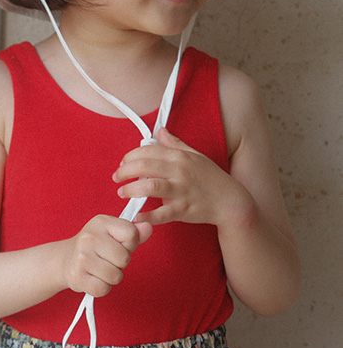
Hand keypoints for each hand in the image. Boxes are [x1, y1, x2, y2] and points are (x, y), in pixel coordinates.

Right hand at [62, 214, 152, 297]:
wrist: (66, 259)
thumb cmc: (95, 246)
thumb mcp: (113, 233)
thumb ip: (133, 232)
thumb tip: (148, 228)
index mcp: (101, 222)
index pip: (131, 234)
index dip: (129, 244)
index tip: (118, 245)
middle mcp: (88, 238)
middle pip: (124, 258)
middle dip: (120, 263)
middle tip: (107, 259)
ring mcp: (81, 258)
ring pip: (115, 276)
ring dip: (112, 276)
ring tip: (101, 269)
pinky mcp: (77, 277)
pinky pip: (103, 289)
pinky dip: (102, 287)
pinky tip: (94, 278)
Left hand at [113, 128, 247, 227]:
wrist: (230, 201)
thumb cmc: (210, 178)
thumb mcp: (195, 156)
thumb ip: (175, 144)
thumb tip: (160, 130)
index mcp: (180, 157)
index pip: (149, 150)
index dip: (131, 156)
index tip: (123, 163)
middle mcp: (180, 171)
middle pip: (144, 166)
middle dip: (125, 170)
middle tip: (116, 177)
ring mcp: (181, 191)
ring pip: (150, 187)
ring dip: (131, 189)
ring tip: (122, 192)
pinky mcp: (183, 210)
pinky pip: (161, 213)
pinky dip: (147, 216)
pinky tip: (136, 216)